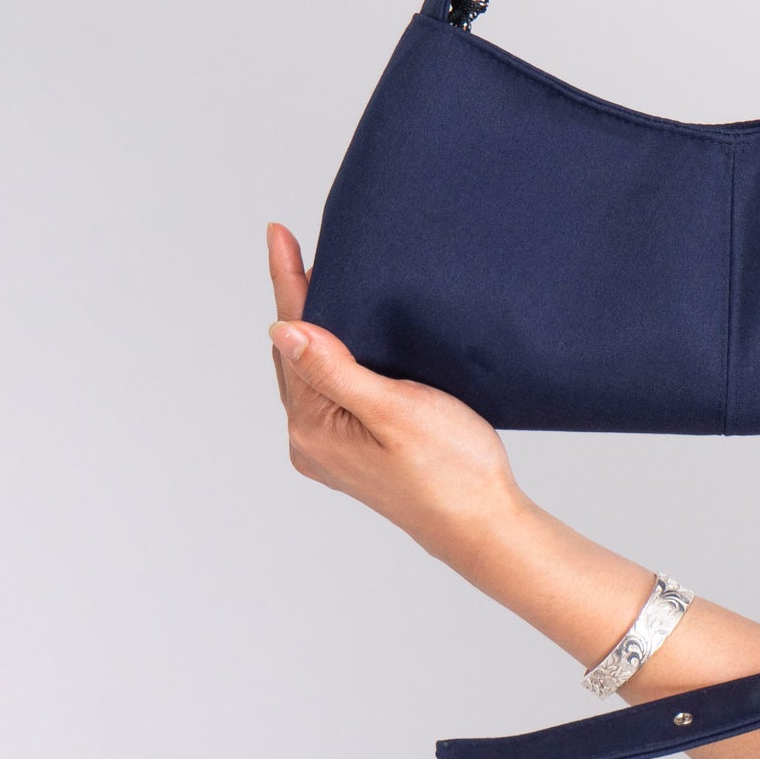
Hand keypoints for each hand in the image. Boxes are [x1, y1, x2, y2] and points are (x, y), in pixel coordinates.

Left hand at [265, 224, 522, 561]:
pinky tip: (341, 340)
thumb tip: (282, 330)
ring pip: (311, 372)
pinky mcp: (351, 453)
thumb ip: (334, 370)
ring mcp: (329, 450)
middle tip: (292, 246)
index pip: (293, 337)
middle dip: (296, 299)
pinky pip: (328, 392)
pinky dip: (330, 357)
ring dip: (313, 329)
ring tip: (312, 280)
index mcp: (313, 428)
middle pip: (294, 353)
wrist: (482, 523)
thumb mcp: (394, 410)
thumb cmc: (451, 469)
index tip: (277, 234)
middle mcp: (309, 441)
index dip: (288, 281)